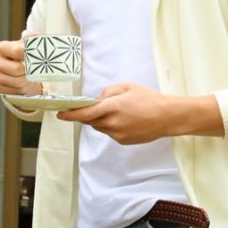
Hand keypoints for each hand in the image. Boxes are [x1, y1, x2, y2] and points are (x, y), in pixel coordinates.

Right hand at [0, 38, 41, 95]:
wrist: (19, 73)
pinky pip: (14, 91)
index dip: (29, 55)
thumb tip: (31, 35)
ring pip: (17, 82)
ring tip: (28, 76)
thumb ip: (30, 38)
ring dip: (26, 80)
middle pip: (17, 69)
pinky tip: (23, 83)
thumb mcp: (26, 45)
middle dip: (28, 70)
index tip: (36, 57)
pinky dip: (22, 88)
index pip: (17, 51)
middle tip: (33, 69)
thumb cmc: (22, 57)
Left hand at [57, 82, 223, 143]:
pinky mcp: (123, 141)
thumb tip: (98, 99)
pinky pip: (110, 133)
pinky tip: (125, 120)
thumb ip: (108, 92)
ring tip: (116, 111)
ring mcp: (118, 134)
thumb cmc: (149, 98)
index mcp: (113, 107)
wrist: (167, 117)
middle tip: (90, 107)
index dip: (70, 114)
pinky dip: (111, 126)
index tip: (60, 114)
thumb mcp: (127, 87)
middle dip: (87, 114)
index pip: (85, 112)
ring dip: (101, 120)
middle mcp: (113, 123)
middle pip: (90, 121)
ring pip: (100, 127)